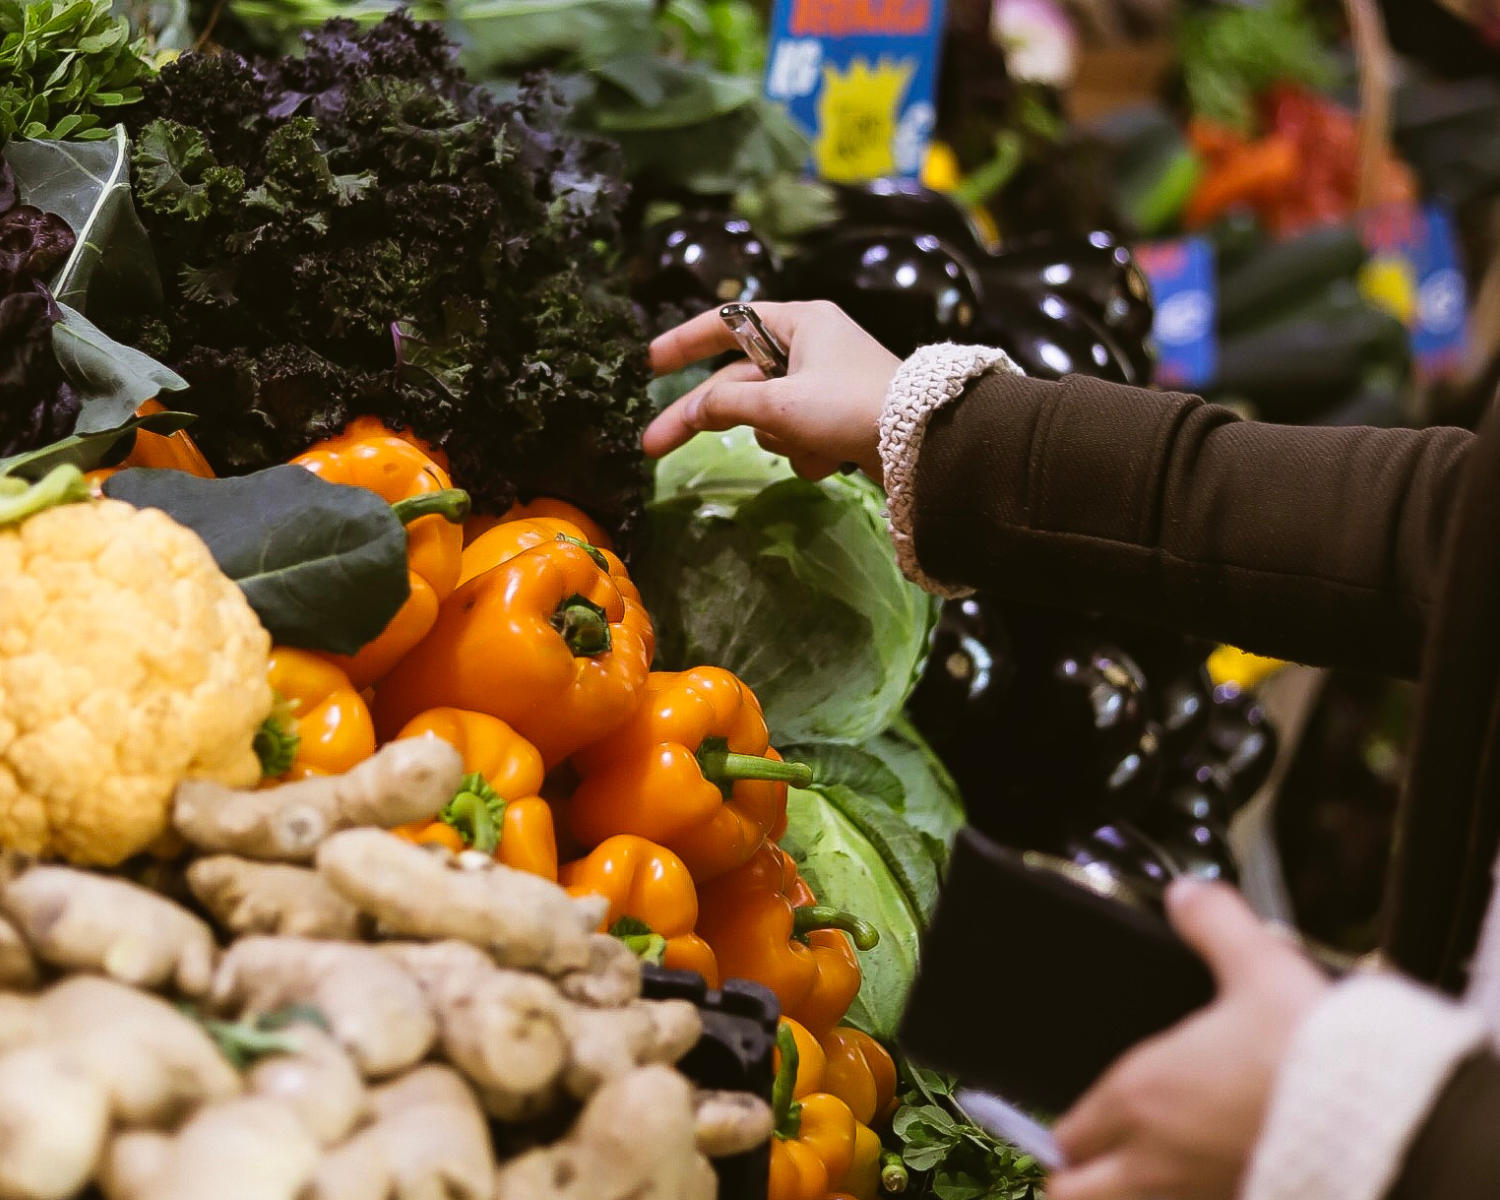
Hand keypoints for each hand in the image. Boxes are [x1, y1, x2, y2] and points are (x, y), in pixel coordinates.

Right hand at [642, 301, 899, 482]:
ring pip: (768, 416)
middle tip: (653, 446)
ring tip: (809, 444)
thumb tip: (692, 411)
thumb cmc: (851, 406)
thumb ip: (727, 406)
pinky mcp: (838, 419)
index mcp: (799, 322)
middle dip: (708, 418)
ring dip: (780, 438)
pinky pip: (799, 436)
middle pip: (738, 383)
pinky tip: (831, 460)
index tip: (649, 363)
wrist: (922, 445)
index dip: (683, 344)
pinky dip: (808, 453)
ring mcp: (824, 385)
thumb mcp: (780, 404)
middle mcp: (811, 346)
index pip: (725, 325)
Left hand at [1050, 880, 1330, 1199]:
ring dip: (1121, 1196)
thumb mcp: (1259, 966)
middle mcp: (1156, 1160)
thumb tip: (1187, 895)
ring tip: (1144, 1176)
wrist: (1386, 1124)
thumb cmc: (1315, 1056)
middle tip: (1096, 1162)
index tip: (1088, 1121)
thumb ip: (1214, 923)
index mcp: (1143, 1096)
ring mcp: (1195, 1196)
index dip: (1074, 1127)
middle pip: (1074, 1192)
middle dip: (1077, 1178)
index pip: (1071, 1132)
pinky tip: (1206, 1178)